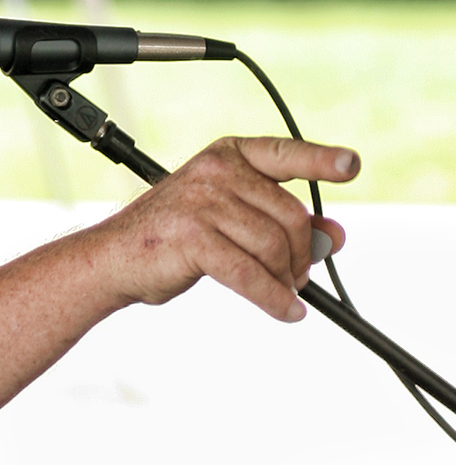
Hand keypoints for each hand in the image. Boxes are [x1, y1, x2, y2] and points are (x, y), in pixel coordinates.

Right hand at [96, 135, 355, 322]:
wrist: (113, 259)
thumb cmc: (174, 237)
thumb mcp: (230, 217)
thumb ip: (281, 220)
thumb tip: (334, 237)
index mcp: (227, 156)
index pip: (285, 153)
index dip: (322, 159)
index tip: (351, 166)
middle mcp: (216, 172)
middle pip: (288, 214)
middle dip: (303, 253)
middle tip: (301, 276)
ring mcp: (202, 203)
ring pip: (272, 247)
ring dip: (286, 278)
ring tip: (285, 292)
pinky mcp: (193, 239)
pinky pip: (249, 275)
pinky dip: (273, 298)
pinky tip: (285, 311)